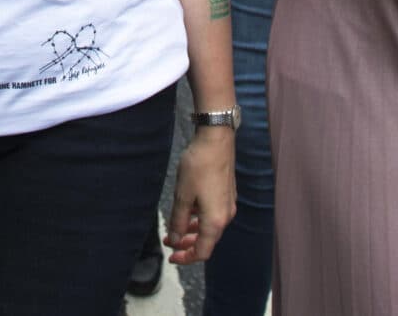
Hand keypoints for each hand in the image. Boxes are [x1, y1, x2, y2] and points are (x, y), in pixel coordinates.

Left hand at [165, 126, 234, 264]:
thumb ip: (178, 221)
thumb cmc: (198, 167)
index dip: (186, 258)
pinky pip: (213, 215)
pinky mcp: (227, 194)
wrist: (216, 140)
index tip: (171, 257)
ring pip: (210, 227)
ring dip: (192, 231)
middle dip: (187, 244)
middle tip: (169, 242)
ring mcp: (228, 204)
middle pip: (207, 241)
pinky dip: (199, 219)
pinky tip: (188, 211)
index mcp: (215, 221)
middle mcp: (226, 216)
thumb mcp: (182, 196)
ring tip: (175, 228)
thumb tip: (176, 240)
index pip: (202, 251)